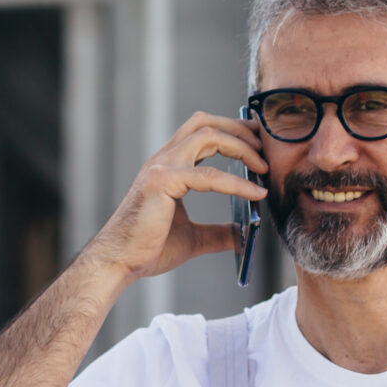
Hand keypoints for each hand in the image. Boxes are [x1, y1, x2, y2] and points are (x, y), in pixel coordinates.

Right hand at [82, 111, 267, 284]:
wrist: (120, 263)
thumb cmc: (147, 249)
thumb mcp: (192, 238)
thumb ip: (217, 234)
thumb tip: (243, 237)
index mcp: (167, 166)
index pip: (201, 132)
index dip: (231, 131)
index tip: (258, 143)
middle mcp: (163, 159)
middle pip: (205, 123)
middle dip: (239, 129)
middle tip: (266, 145)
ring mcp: (161, 167)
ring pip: (207, 135)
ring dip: (241, 146)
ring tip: (264, 166)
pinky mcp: (162, 182)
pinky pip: (209, 175)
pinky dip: (237, 182)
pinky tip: (256, 193)